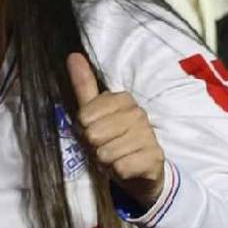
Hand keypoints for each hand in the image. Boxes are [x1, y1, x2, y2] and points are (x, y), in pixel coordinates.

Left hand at [66, 53, 165, 208]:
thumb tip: (72, 55)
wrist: (139, 170)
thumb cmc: (112, 139)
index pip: (84, 116)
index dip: (83, 130)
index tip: (95, 131)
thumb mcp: (94, 113)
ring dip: (105, 162)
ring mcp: (148, 135)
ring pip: (106, 153)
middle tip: (104, 147)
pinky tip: (126, 168)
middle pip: (93, 136)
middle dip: (93, 147)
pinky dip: (118, 172)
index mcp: (123, 99)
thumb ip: (84, 85)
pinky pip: (120, 167)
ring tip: (115, 158)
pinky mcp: (154, 158)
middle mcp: (138, 114)